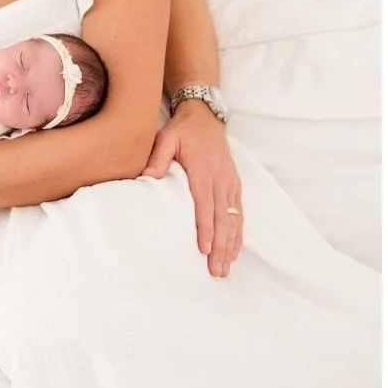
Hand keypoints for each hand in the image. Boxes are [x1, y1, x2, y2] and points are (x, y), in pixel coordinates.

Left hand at [143, 103, 242, 277]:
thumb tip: (147, 178)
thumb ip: (158, 157)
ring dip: (230, 245)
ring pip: (233, 219)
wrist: (206, 116)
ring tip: (225, 268)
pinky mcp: (234, 185)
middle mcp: (220, 179)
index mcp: (203, 170)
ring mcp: (230, 183)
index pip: (205, 204)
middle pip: (222, 218)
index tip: (205, 250)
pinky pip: (239, 213)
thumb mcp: (167, 137)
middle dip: (220, 247)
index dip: (206, 228)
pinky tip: (234, 250)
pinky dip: (238, 233)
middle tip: (216, 271)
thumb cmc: (183, 130)